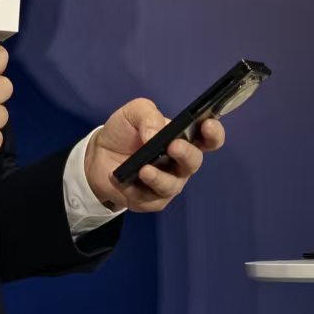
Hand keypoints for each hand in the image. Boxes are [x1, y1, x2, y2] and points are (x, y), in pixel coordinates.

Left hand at [83, 99, 223, 212]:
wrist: (98, 155)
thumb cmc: (124, 131)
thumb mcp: (133, 112)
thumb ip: (147, 115)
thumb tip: (153, 135)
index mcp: (184, 138)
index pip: (208, 138)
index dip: (214, 133)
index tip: (208, 125)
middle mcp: (181, 163)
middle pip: (194, 162)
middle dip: (186, 154)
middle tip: (173, 146)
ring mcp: (169, 183)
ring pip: (171, 185)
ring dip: (159, 178)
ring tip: (144, 170)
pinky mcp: (152, 201)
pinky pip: (148, 198)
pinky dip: (134, 189)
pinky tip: (123, 181)